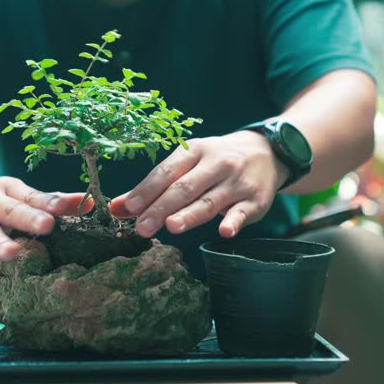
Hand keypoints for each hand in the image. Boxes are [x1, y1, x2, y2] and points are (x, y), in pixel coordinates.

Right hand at [0, 172, 88, 286]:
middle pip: (9, 209)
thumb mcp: (10, 194)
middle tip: (47, 226)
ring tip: (13, 253)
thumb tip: (87, 203)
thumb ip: (45, 201)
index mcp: (6, 188)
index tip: (70, 207)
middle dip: (28, 217)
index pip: (31, 195)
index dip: (51, 201)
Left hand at [110, 131, 288, 238]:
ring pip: (210, 200)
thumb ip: (153, 187)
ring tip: (172, 227)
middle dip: (162, 207)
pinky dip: (233, 221)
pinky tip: (224, 231)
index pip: (166, 172)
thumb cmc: (215, 162)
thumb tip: (116, 208)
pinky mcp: (256, 200)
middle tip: (142, 227)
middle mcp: (216, 163)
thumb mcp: (186, 165)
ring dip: (191, 214)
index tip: (130, 207)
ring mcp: (237, 182)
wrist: (266, 152)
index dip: (147, 190)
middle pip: (185, 188)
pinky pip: (243, 212)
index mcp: (194, 151)